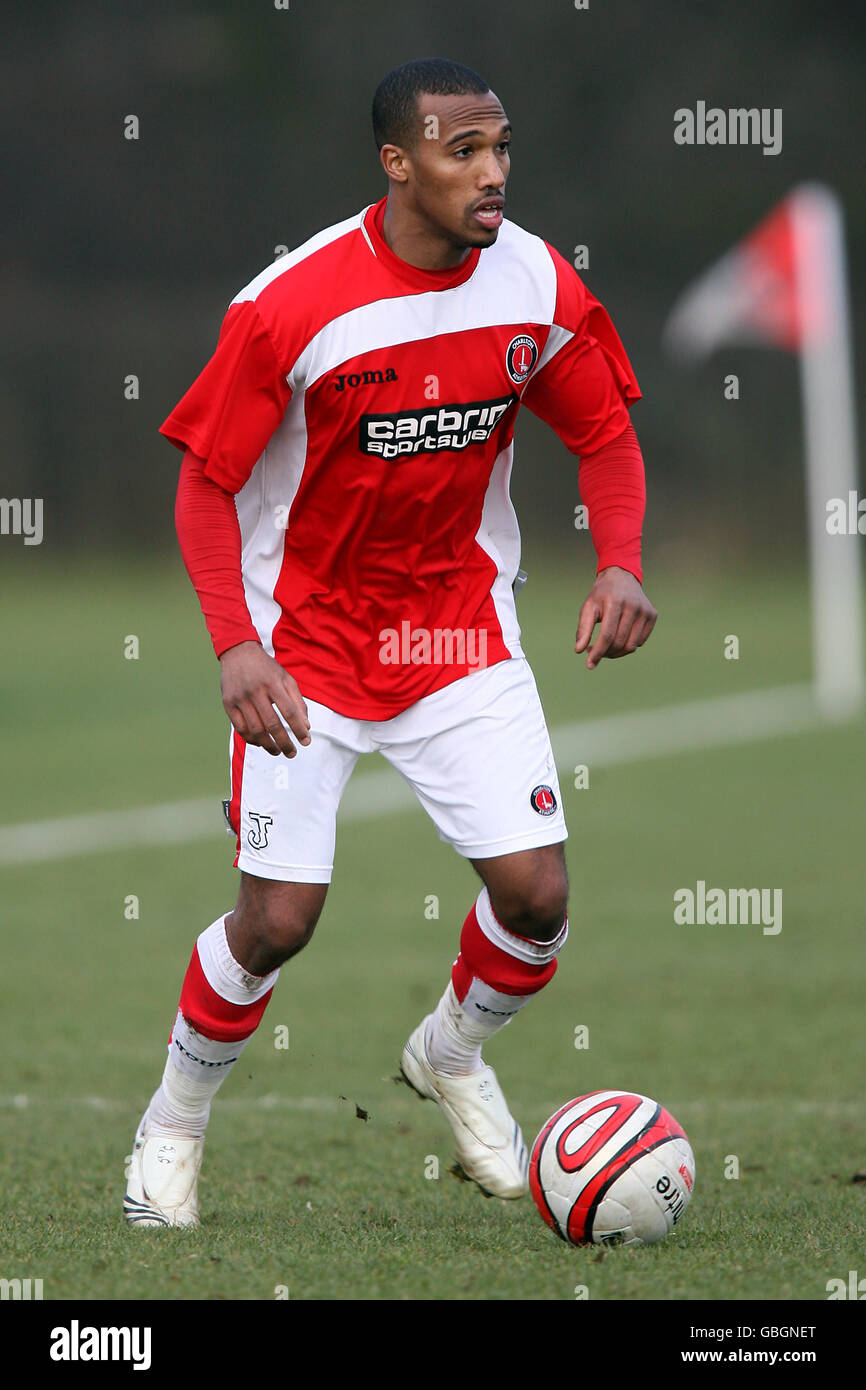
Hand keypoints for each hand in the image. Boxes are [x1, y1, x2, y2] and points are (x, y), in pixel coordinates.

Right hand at [219, 641, 310, 756]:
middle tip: (292, 753)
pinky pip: (240, 728)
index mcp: (273, 683)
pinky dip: (251, 739)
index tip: (306, 742)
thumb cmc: (266, 668)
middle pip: (272, 724)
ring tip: (277, 751)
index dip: (299, 729)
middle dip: (284, 743)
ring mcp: (240, 698)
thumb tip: (306, 726)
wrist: (238, 653)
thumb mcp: (286, 678)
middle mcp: (256, 691)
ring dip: (268, 745)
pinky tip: (261, 743)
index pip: (289, 712)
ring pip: (255, 730)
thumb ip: (298, 702)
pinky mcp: (228, 704)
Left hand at [574, 567, 656, 669]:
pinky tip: (618, 637)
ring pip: (631, 646)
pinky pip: (640, 641)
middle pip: (619, 642)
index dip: (598, 652)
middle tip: (594, 650)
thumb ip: (583, 629)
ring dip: (616, 652)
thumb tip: (579, 651)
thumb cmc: (602, 594)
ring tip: (605, 647)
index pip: (607, 635)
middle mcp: (633, 606)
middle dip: (605, 652)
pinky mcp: (652, 615)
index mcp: (615, 602)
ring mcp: (645, 611)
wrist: (621, 576)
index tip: (589, 665)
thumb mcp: (588, 607)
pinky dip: (627, 645)